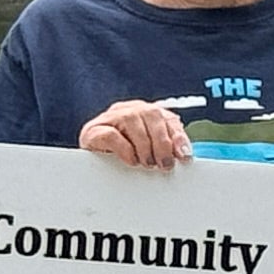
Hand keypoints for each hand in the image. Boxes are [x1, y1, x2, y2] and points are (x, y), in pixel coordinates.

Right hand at [78, 101, 193, 167]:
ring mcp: (110, 117)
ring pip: (132, 121)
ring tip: (147, 163)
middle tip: (165, 164)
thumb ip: (165, 149)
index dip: (178, 136)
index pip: (167, 118)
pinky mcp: (94, 130)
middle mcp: (129, 110)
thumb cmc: (121, 156)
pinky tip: (131, 160)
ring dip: (144, 146)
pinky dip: (125, 149)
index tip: (184, 156)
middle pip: (152, 115)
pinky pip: (111, 134)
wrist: (89, 161)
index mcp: (146, 113)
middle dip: (162, 142)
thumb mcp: (148, 152)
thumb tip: (183, 156)